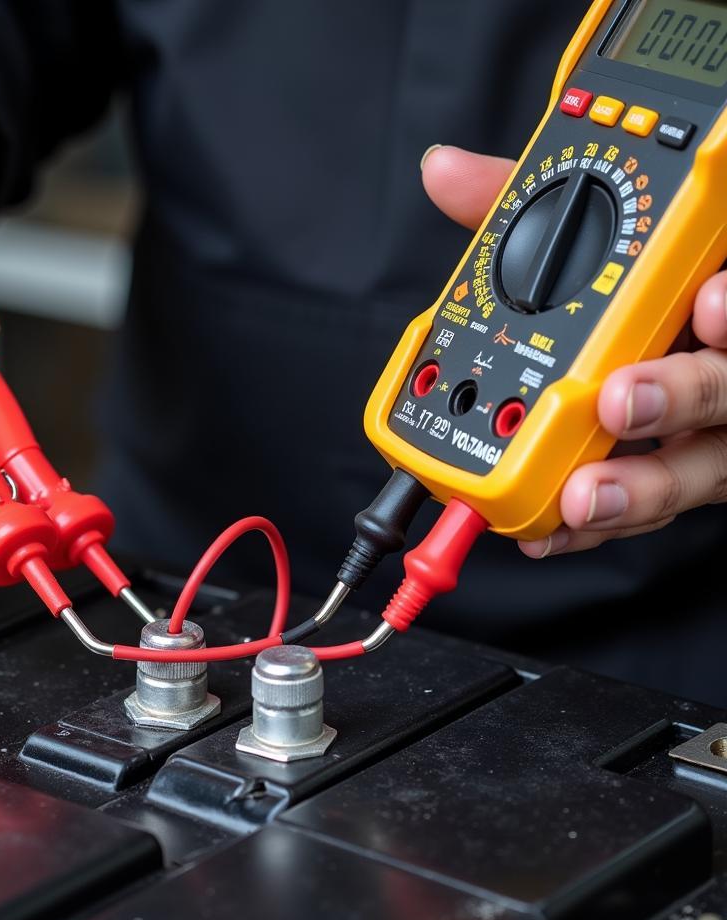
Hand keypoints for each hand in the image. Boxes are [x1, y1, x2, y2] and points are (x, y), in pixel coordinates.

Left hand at [422, 144, 726, 556]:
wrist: (663, 360)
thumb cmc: (628, 295)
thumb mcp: (582, 242)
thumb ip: (527, 207)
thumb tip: (444, 171)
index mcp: (715, 292)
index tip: (712, 299)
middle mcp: (725, 358)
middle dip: (681, 393)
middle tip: (619, 399)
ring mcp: (718, 427)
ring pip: (706, 466)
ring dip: (643, 484)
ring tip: (583, 494)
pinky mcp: (691, 476)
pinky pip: (657, 508)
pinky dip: (606, 520)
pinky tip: (560, 525)